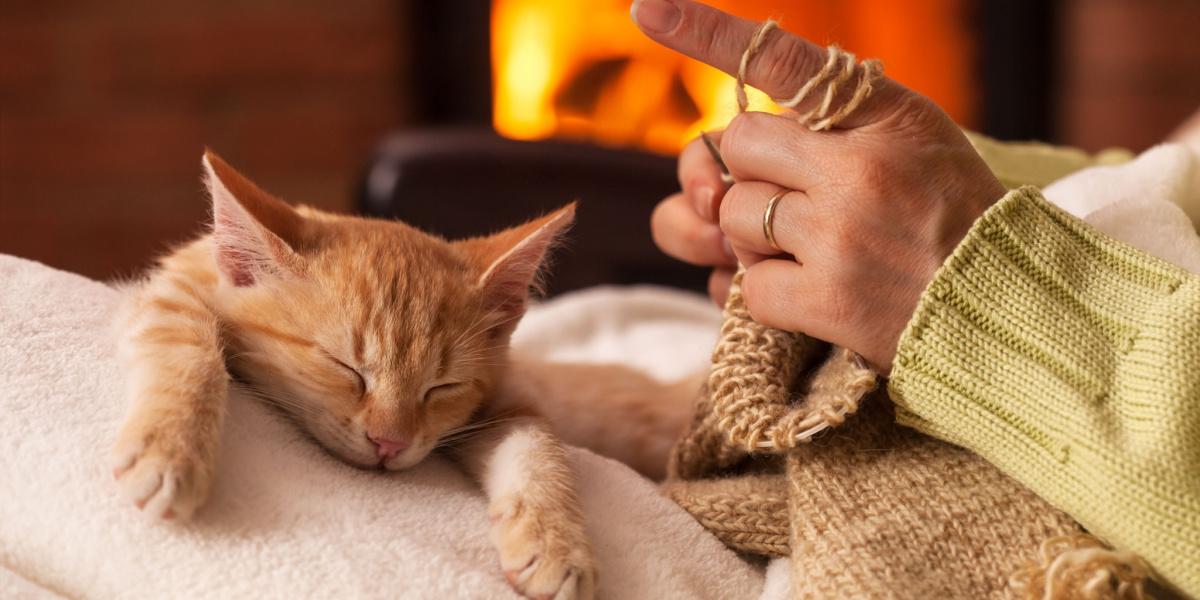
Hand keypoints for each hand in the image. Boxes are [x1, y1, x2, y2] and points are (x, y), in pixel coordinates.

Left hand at [636, 0, 1005, 371]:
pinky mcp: (828, 300)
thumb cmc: (952, 214)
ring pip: (735, 217)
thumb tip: (733, 143)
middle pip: (737, 147)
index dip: (706, 32)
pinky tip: (815, 293)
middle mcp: (857, 167)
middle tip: (797, 198)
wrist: (1006, 306)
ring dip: (756, 238)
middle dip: (750, 174)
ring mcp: (840, 235)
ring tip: (818, 250)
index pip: (781, 61)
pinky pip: (744, 287)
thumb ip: (834, 120)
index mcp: (880, 114)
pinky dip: (765, 294)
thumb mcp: (913, 136)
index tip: (647, 8)